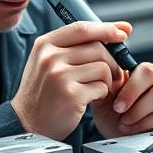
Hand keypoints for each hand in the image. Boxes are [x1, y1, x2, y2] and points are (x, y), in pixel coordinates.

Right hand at [12, 21, 124, 139]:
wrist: (28, 123)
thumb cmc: (45, 91)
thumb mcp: (50, 61)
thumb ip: (75, 46)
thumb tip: (117, 30)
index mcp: (45, 45)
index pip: (82, 28)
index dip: (106, 28)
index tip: (124, 31)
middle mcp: (50, 57)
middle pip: (98, 48)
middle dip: (112, 61)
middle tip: (113, 73)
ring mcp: (60, 76)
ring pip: (103, 67)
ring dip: (108, 79)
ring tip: (96, 88)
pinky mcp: (71, 95)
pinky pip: (102, 87)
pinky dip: (103, 94)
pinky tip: (91, 98)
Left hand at [92, 59, 152, 137]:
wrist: (131, 139)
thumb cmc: (120, 118)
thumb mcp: (106, 104)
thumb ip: (106, 89)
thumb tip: (107, 76)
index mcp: (146, 73)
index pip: (145, 70)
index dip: (131, 88)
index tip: (117, 106)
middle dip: (135, 101)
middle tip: (121, 116)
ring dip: (140, 114)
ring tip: (127, 124)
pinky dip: (150, 122)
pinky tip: (139, 129)